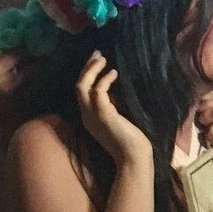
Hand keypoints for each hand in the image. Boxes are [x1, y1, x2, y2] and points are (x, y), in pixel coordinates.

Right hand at [76, 51, 150, 167]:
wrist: (133, 157)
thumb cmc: (130, 140)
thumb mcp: (117, 119)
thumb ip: (111, 106)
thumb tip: (115, 91)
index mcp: (88, 117)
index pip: (81, 91)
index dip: (87, 74)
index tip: (97, 61)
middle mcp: (86, 116)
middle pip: (78, 86)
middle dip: (87, 68)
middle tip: (98, 54)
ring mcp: (93, 116)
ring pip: (82, 86)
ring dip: (92, 70)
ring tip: (104, 59)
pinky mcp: (104, 116)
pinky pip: (98, 92)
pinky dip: (105, 80)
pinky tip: (114, 73)